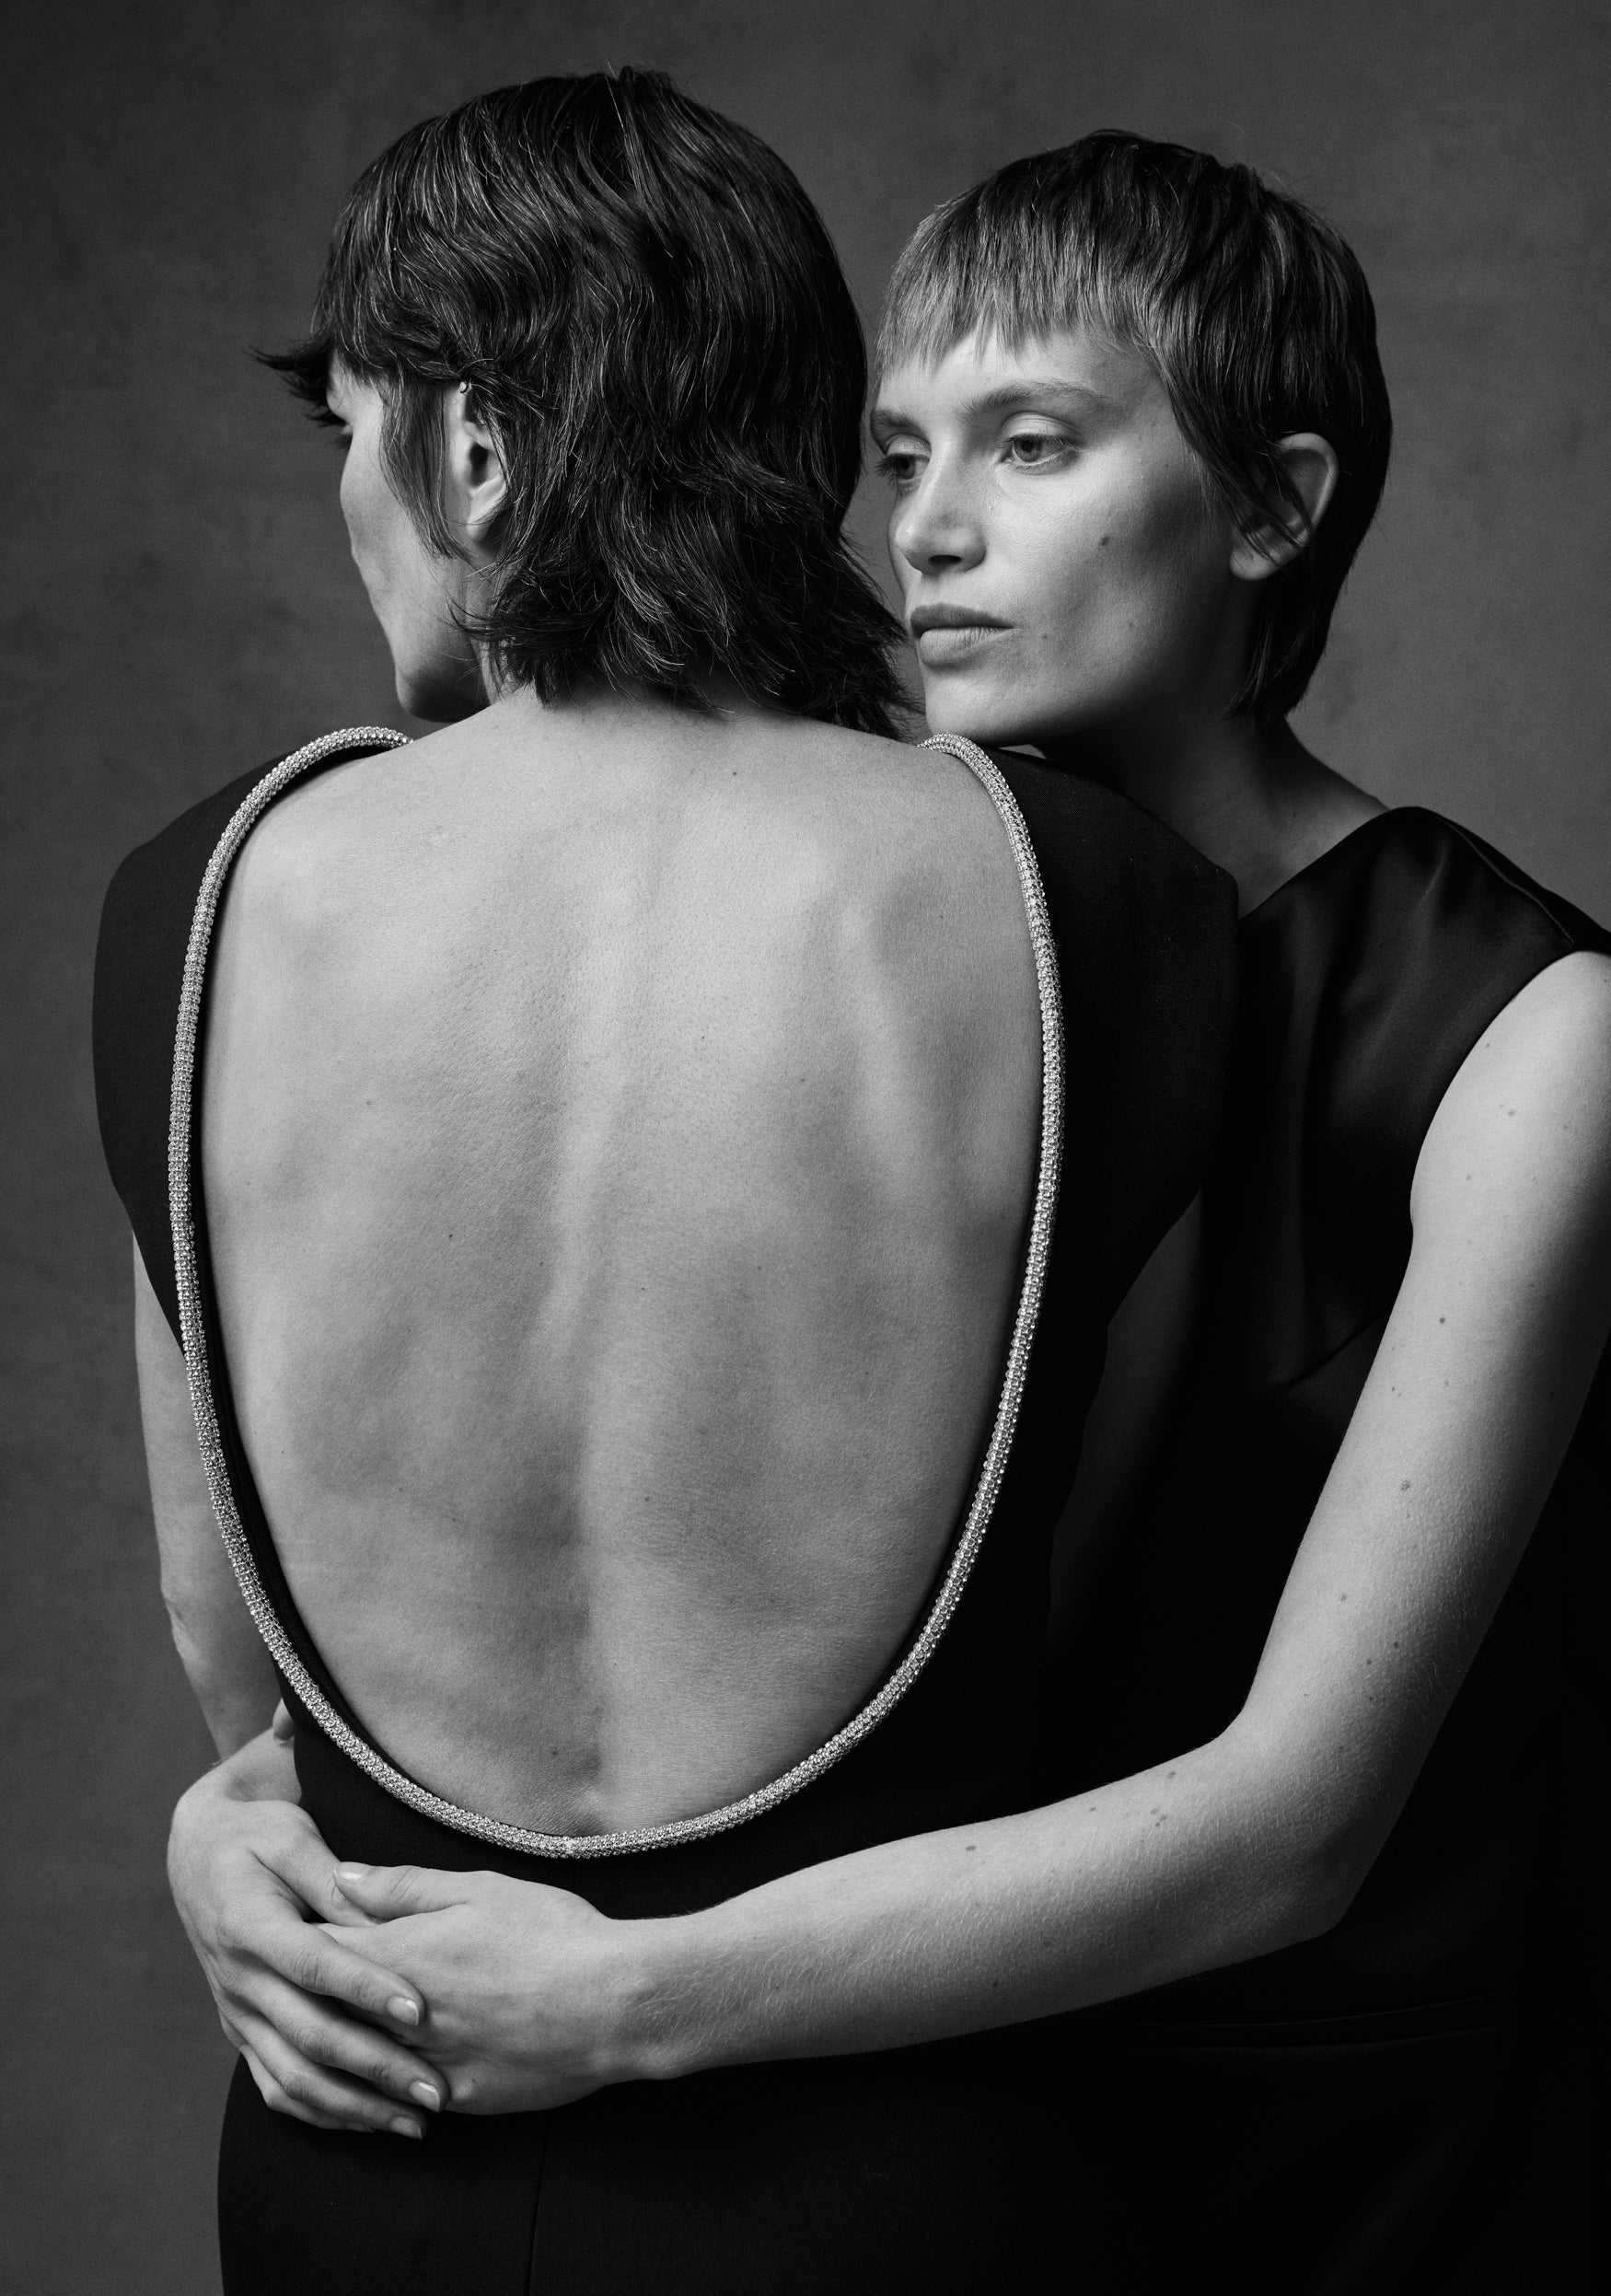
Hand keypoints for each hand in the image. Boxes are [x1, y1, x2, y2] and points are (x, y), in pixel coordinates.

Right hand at [168, 1742, 447, 2137]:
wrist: (196, 1853)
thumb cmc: (256, 1834)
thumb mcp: (292, 1837)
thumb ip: (335, 1881)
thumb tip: (380, 1921)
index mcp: (250, 1924)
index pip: (315, 1965)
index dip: (367, 1990)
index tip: (422, 2010)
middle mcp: (240, 1978)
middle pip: (310, 2035)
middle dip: (376, 2068)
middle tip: (435, 2091)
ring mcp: (238, 2012)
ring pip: (293, 2076)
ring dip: (355, 2106)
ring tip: (415, 2122)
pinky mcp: (242, 2031)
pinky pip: (276, 2085)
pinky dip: (322, 2111)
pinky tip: (370, 2121)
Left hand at [326, 1864, 656, 2113]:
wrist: (612, 2004)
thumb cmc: (550, 1934)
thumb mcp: (478, 1890)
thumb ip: (404, 1886)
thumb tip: (342, 1876)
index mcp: (399, 1956)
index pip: (318, 1950)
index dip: (299, 1939)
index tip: (293, 1930)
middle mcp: (398, 2018)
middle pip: (324, 2012)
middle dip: (307, 1995)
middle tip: (299, 1980)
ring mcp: (425, 2066)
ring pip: (356, 2064)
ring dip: (341, 2045)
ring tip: (336, 2026)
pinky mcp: (458, 2099)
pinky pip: (401, 2099)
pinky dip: (386, 2085)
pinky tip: (388, 2076)